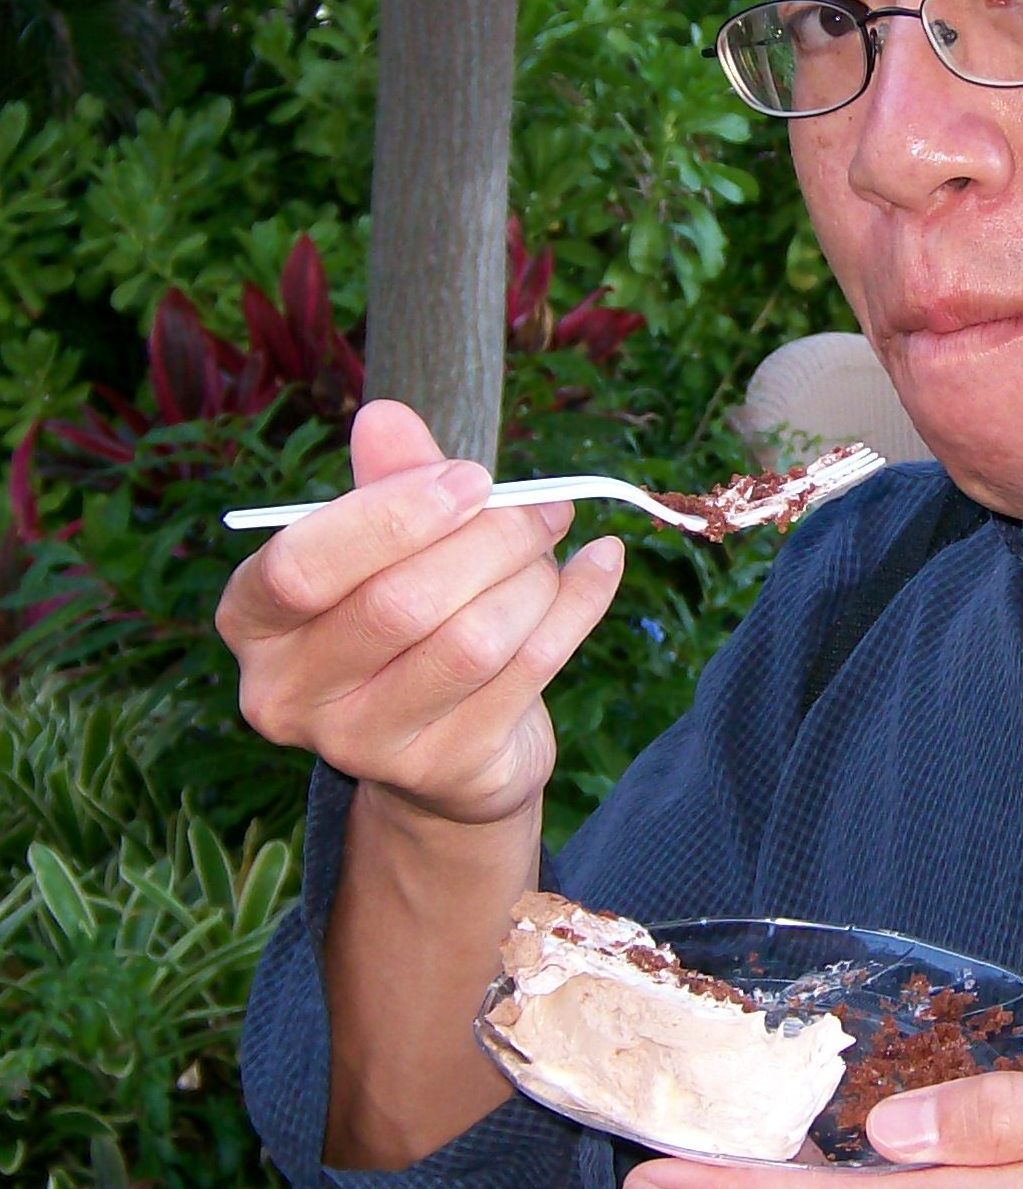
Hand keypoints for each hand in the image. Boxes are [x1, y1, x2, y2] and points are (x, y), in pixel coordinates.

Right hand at [215, 399, 624, 827]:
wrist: (446, 754)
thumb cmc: (407, 624)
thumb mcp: (388, 551)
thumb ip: (387, 486)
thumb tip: (384, 417)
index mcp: (254, 624)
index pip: (300, 565)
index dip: (391, 514)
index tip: (470, 477)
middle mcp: (288, 695)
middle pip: (400, 604)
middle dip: (490, 541)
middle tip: (544, 506)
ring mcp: (363, 746)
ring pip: (472, 643)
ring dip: (534, 578)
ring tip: (556, 542)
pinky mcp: (446, 771)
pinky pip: (531, 671)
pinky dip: (578, 606)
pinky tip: (602, 565)